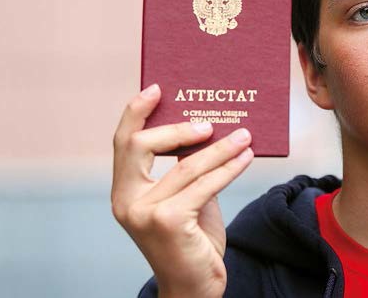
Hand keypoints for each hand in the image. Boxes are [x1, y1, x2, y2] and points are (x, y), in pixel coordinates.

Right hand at [111, 84, 253, 297]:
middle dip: (176, 127)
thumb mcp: (183, 200)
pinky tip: (244, 158)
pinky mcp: (168, 222)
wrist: (194, 289)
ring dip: (219, 148)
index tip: (156, 89)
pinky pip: (205, 185)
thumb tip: (206, 130)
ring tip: (244, 136)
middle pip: (140, 145)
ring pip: (185, 165)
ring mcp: (144, 212)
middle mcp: (126, 201)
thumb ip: (184, 170)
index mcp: (123, 192)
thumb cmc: (190, 242)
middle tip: (209, 122)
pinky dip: (228, 168)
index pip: (123, 143)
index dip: (135, 112)